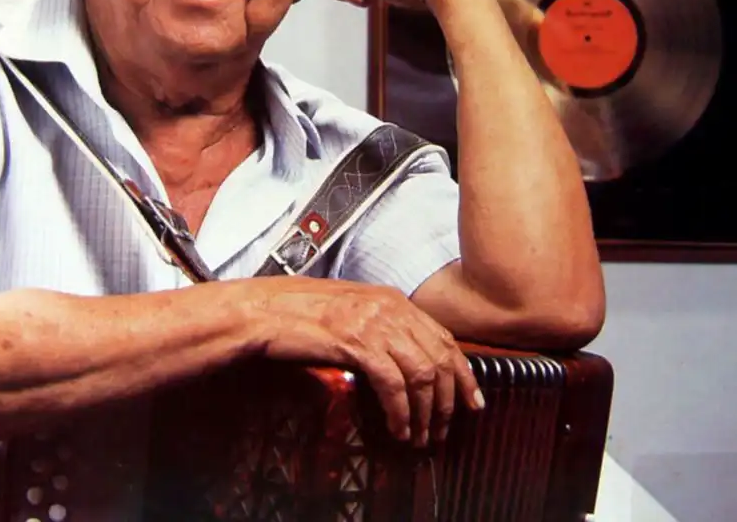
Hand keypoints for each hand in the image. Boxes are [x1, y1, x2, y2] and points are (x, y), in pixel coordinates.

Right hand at [248, 278, 484, 445]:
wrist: (265, 310)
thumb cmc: (300, 313)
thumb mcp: (350, 310)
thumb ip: (379, 324)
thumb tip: (403, 356)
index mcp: (391, 299)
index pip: (442, 337)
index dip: (462, 373)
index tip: (471, 401)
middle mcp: (390, 308)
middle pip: (439, 358)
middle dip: (448, 401)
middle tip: (443, 431)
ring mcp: (374, 324)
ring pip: (422, 374)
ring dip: (426, 413)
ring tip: (419, 437)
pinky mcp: (357, 343)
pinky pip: (394, 385)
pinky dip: (400, 412)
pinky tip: (397, 429)